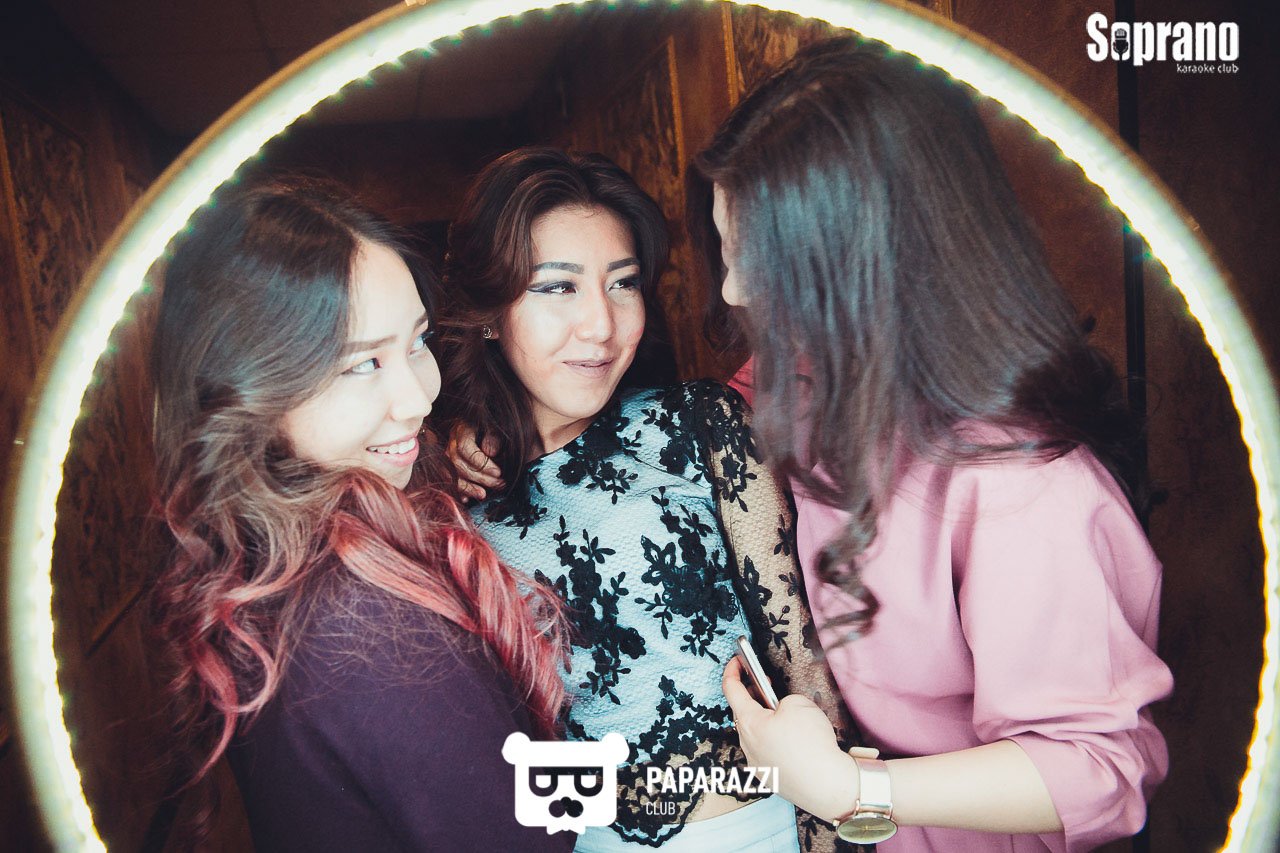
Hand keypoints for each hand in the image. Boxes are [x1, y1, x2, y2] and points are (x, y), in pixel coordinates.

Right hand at [446, 424, 503, 502]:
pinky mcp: (446, 466)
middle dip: (479, 477)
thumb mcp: (496, 428)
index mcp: (462, 429)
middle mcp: (451, 441)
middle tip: (498, 484)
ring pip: (450, 473)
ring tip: (483, 494)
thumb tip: (490, 452)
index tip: (498, 472)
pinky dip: (457, 491)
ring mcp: (446, 454)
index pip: (464, 447)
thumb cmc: (491, 429)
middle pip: (457, 463)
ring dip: (467, 487)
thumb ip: (494, 438)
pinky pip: (447, 481)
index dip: (481, 462)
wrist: (483, 430)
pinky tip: (467, 498)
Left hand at [722, 656, 859, 821]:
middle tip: (765, 684)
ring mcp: (757, 764)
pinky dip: (772, 740)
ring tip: (781, 712)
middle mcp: (747, 746)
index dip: (733, 671)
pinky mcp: (769, 777)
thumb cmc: (813, 745)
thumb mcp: (799, 703)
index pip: (732, 690)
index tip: (736, 661)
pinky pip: (765, 752)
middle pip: (743, 713)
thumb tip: (779, 709)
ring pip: (753, 734)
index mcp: (750, 724)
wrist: (829, 785)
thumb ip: (782, 699)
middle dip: (752, 696)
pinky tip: (788, 739)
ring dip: (763, 720)